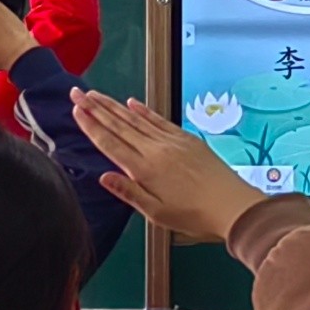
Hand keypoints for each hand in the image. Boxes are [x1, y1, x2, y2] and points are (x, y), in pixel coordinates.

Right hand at [69, 89, 270, 244]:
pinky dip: (144, 110)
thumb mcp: (157, 213)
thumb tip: (104, 177)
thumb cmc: (195, 216)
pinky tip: (132, 102)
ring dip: (114, 105)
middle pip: (119, 125)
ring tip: (96, 94)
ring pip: (136, 119)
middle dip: (95, 108)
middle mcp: (156, 150)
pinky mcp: (186, 139)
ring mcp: (172, 142)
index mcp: (145, 169)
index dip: (91, 126)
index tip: (76, 111)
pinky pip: (159, 120)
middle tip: (77, 93)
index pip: (110, 143)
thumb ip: (129, 192)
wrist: (233, 206)